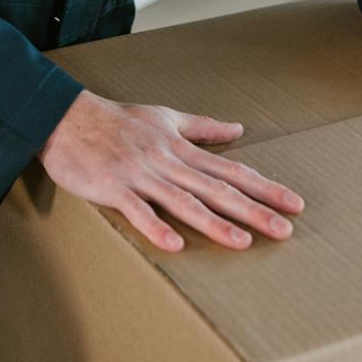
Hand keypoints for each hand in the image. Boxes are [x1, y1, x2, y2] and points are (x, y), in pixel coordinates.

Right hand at [38, 90, 305, 252]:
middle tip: (284, 231)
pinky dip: (155, 226)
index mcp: (181, 149)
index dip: (264, 188)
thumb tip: (239, 130)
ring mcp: (141, 175)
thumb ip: (203, 127)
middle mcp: (168, 163)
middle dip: (253, 211)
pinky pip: (137, 210)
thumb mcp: (166, 117)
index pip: (232, 171)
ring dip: (214, 223)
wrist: (67, 117)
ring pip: (183, 201)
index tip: (293, 204)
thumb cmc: (117, 119)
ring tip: (242, 242)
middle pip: (217, 189)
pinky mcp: (114, 188)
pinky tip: (174, 244)